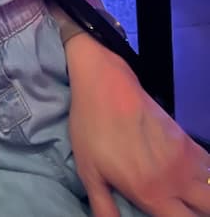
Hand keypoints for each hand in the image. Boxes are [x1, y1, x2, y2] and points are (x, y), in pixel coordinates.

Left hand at [67, 34, 209, 216]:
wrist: (105, 83)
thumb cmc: (92, 127)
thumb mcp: (89, 171)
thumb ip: (104, 207)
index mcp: (152, 193)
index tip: (168, 215)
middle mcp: (176, 180)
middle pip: (207, 208)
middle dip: (199, 213)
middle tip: (181, 208)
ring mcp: (185, 158)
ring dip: (204, 197)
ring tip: (189, 198)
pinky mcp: (186, 139)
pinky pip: (209, 165)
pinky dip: (207, 176)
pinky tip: (194, 179)